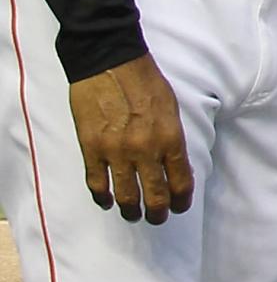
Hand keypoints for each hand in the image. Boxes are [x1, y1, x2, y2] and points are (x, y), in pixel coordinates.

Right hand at [66, 54, 192, 222]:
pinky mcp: (91, 148)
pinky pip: (97, 183)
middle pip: (154, 196)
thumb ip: (173, 139)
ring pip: (125, 196)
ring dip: (131, 210)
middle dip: (158, 212)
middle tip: (157, 218)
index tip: (179, 206)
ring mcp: (116, 151)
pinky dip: (103, 197)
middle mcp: (145, 149)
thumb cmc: (145, 82)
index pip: (181, 182)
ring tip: (133, 213)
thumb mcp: (172, 109)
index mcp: (170, 138)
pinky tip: (107, 201)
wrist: (109, 63)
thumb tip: (175, 166)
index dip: (181, 200)